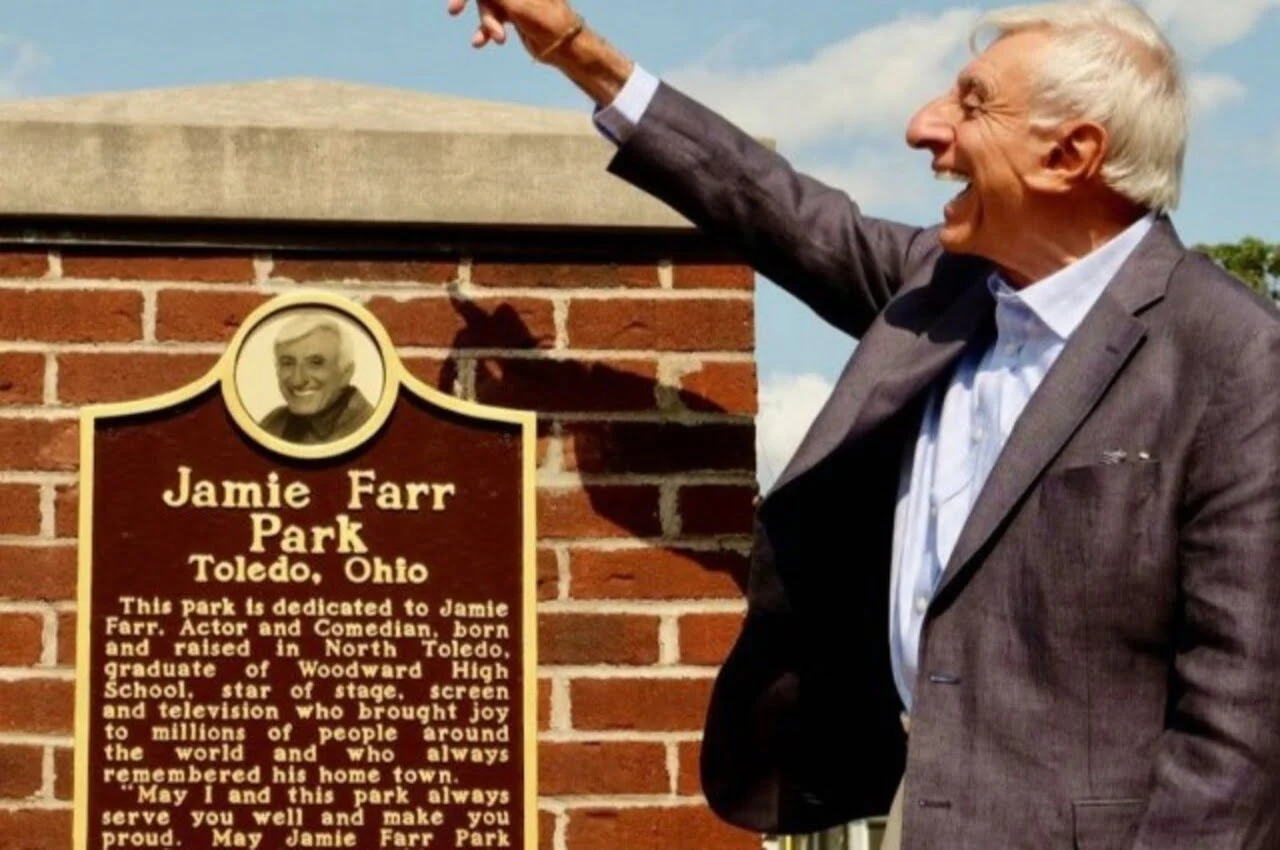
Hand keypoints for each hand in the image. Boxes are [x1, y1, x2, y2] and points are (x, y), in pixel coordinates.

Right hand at [446, 0, 579, 56]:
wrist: (566, 48)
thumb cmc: (549, 22)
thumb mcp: (517, 6)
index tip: (457, 5)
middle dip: (474, 3)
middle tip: (453, 10)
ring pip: (487, 5)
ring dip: (487, 23)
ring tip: (499, 39)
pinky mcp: (512, 13)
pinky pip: (492, 18)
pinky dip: (486, 30)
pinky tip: (479, 42)